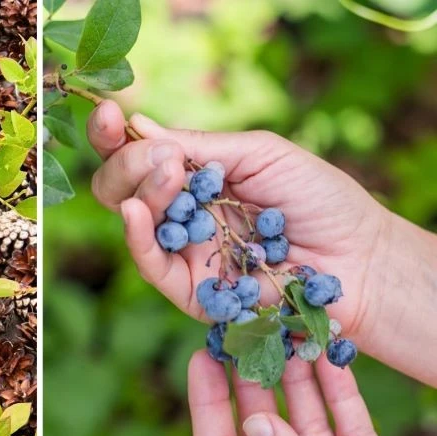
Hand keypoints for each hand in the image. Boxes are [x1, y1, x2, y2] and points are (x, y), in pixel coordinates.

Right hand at [87, 100, 436, 386]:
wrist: (356, 257)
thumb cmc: (318, 198)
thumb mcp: (260, 153)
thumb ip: (200, 145)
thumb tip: (139, 124)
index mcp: (193, 175)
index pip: (137, 154)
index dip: (114, 135)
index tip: (107, 115)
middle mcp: (180, 211)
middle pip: (121, 186)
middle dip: (127, 164)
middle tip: (162, 158)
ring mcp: (183, 251)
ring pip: (132, 221)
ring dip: (141, 191)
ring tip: (169, 174)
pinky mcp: (190, 290)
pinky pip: (151, 265)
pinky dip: (136, 237)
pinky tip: (135, 211)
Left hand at [187, 350, 436, 435]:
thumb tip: (254, 422)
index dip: (208, 406)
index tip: (203, 359)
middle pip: (260, 432)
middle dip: (251, 384)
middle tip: (245, 336)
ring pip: (307, 426)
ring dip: (297, 382)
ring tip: (287, 336)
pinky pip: (352, 433)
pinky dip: (342, 398)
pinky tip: (331, 362)